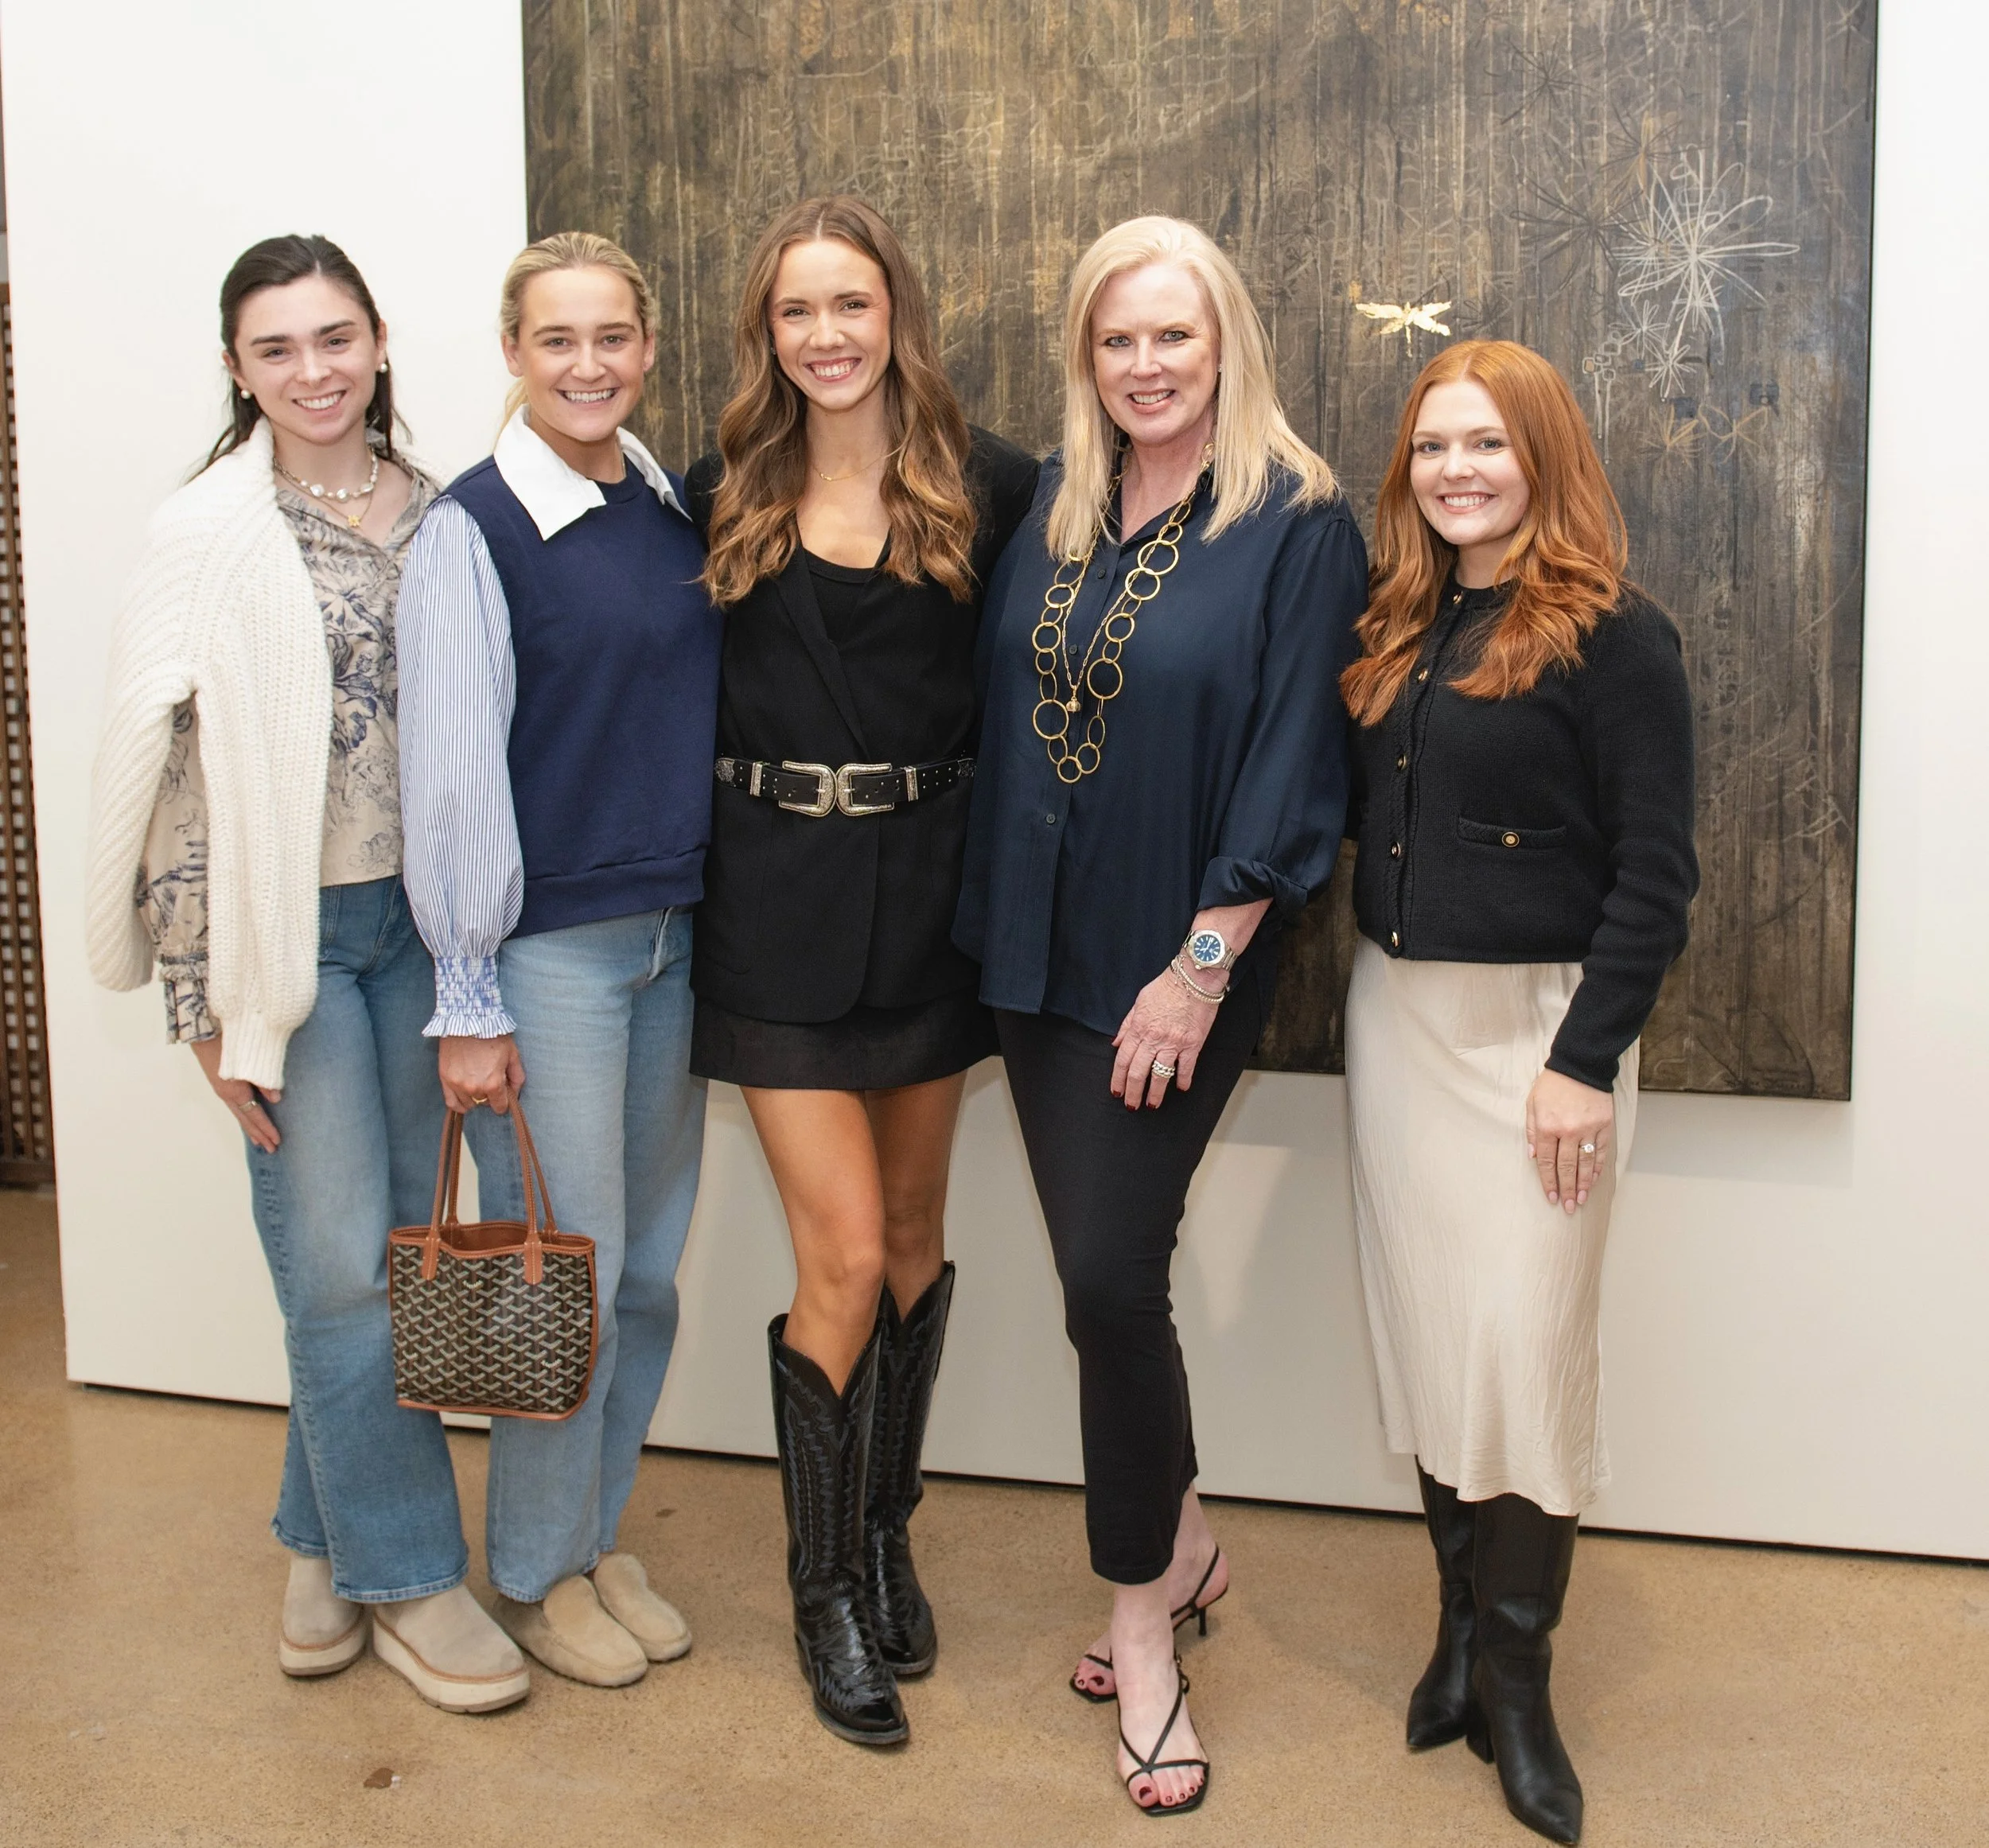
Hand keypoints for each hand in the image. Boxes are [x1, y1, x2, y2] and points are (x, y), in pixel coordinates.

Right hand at [189, 1035, 281, 1153]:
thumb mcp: (251, 1063)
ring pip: (239, 1114)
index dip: (267, 1128)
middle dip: (259, 1135)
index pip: (255, 1115)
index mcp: (235, 1092)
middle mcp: (227, 1095)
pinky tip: (247, 1120)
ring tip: (260, 1141)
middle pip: (246, 1120)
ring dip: (250, 1128)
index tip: (277, 1141)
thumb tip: (276, 1099)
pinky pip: (234, 1107)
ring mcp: (221, 1091)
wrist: (204, 1033)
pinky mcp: (220, 1085)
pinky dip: (243, 1117)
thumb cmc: (229, 1046)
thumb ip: (264, 1081)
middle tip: (271, 1149)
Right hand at [439, 1034, 523, 1113]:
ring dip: (475, 1097)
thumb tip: (516, 1093)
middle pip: (485, 1103)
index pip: (500, 1106)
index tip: (504, 1095)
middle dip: (490, 1095)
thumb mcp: (513, 1054)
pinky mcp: (445, 1078)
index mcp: (493, 1083)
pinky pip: (451, 1102)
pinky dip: (459, 1105)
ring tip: (478, 1083)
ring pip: (469, 1103)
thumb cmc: (493, 1035)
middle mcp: (474, 1088)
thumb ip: (517, 1077)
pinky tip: (465, 1100)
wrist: (469, 1020)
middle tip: (490, 1081)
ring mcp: (457, 1084)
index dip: (504, 1102)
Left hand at [1110, 962, 1222, 1109]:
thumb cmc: (1167, 986)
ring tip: (1152, 1105)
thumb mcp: (1139, 1002)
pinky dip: (1183, 1080)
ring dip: (1155, 1093)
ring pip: (1160, 1075)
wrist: (1194, 977)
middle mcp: (1154, 1038)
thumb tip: (1116, 1043)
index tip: (1117, 1091)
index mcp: (1139, 1028)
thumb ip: (1127, 1024)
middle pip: (1138, 1072)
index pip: (1123, 1059)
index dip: (1118, 1078)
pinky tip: (1181, 1088)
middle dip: (1133, 1092)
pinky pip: (1186, 1067)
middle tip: (1131, 1105)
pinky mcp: (1192, 1043)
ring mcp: (1174, 1042)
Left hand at [1525, 1068, 1613, 1213]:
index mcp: (1547, 1126)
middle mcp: (1568, 1131)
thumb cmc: (1552, 1085)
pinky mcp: (1604, 1125)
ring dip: (1584, 1184)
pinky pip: (1600, 1151)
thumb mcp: (1532, 1104)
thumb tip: (1534, 1156)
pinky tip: (1595, 1179)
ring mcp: (1588, 1128)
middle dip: (1567, 1189)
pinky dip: (1598, 1167)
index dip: (1548, 1182)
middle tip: (1569, 1207)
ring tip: (1583, 1200)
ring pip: (1585, 1163)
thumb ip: (1532, 1130)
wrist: (1579, 1066)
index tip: (1552, 1197)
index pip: (1547, 1162)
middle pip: (1567, 1167)